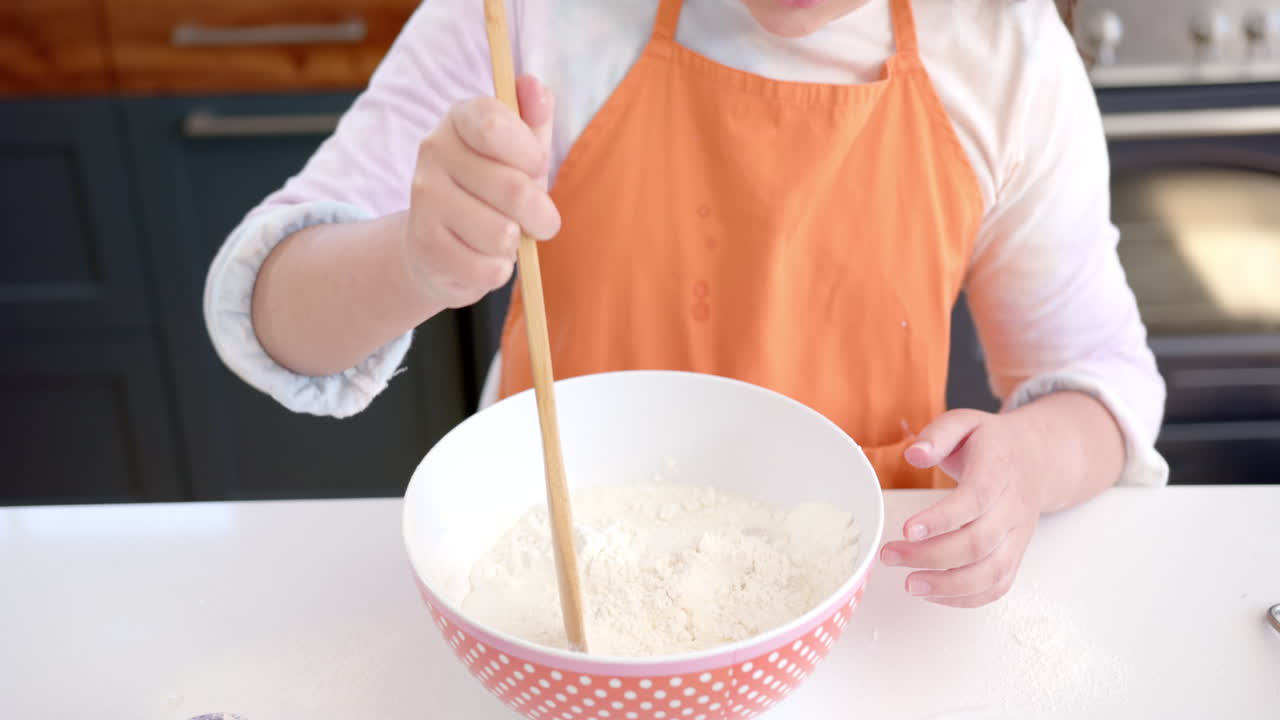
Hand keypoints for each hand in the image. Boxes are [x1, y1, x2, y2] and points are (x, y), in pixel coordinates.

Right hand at [405, 75, 559, 308]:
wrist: (437, 246)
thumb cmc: (491, 192)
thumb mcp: (519, 153)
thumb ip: (533, 119)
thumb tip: (533, 85)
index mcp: (460, 118)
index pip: (496, 124)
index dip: (530, 154)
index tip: (536, 168)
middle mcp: (433, 150)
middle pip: (513, 188)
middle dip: (541, 214)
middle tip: (540, 221)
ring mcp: (424, 198)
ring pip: (503, 233)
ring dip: (516, 244)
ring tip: (504, 236)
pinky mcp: (424, 245)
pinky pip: (487, 267)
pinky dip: (497, 269)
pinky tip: (482, 256)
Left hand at [878, 408, 1050, 607]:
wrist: (1039, 460)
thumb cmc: (993, 443)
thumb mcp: (966, 422)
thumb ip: (938, 434)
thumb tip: (914, 455)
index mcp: (998, 471)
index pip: (975, 499)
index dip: (942, 518)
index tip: (907, 529)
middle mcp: (1013, 509)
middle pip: (978, 542)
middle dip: (931, 556)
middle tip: (891, 556)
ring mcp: (1017, 536)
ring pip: (991, 572)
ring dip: (948, 585)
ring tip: (909, 584)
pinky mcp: (1016, 555)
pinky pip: (998, 586)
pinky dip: (967, 598)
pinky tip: (933, 594)